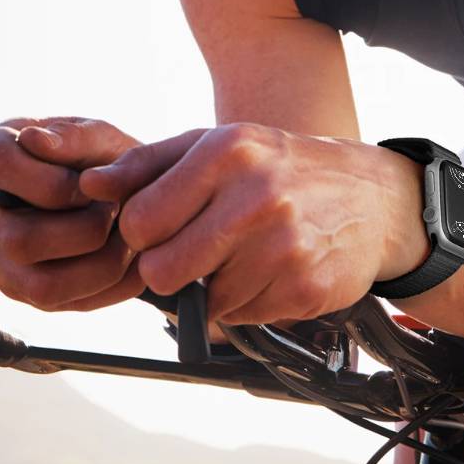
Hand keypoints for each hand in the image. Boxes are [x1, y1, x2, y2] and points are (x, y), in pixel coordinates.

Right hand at [0, 117, 145, 310]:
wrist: (131, 193)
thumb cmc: (110, 159)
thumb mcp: (104, 137)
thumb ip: (76, 137)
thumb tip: (34, 140)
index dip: (50, 180)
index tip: (91, 183)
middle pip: (18, 239)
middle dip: (86, 230)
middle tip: (119, 214)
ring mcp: (0, 258)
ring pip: (43, 286)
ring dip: (104, 263)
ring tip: (132, 238)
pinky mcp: (27, 291)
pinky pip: (69, 303)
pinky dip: (114, 283)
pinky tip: (135, 260)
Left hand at [79, 124, 428, 325]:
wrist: (374, 198)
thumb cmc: (284, 168)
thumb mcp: (222, 144)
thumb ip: (151, 164)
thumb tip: (90, 186)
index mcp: (229, 153)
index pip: (140, 221)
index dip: (144, 234)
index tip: (166, 227)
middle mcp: (257, 197)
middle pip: (162, 271)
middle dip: (171, 268)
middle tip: (200, 249)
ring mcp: (284, 247)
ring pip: (202, 301)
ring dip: (216, 286)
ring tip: (249, 252)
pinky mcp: (303, 289)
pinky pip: (242, 318)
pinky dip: (250, 301)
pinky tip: (275, 268)